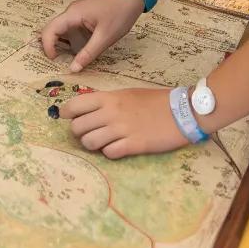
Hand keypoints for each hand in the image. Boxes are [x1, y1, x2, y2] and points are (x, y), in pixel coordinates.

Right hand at [40, 0, 143, 71]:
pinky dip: (72, 43)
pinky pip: (72, 31)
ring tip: (68, 62)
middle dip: (52, 47)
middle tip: (58, 65)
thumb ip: (88, 53)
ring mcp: (77, 15)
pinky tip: (79, 54)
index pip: (49, 30)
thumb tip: (73, 69)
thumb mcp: (105, 37)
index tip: (54, 62)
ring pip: (62, 32)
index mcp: (72, 14)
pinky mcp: (84, 18)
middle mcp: (71, 13)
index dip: (47, 47)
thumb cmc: (119, 13)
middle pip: (52, 30)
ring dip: (62, 46)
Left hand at [61, 86, 187, 158]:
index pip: (74, 105)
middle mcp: (111, 113)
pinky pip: (109, 153)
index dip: (66, 113)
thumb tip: (86, 110)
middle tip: (88, 133)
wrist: (182, 111)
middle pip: (77, 127)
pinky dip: (110, 153)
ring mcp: (122, 130)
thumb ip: (106, 102)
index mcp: (108, 98)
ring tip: (102, 143)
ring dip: (92, 145)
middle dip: (79, 133)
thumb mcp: (127, 94)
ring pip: (89, 142)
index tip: (67, 118)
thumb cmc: (154, 101)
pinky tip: (117, 148)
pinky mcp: (134, 145)